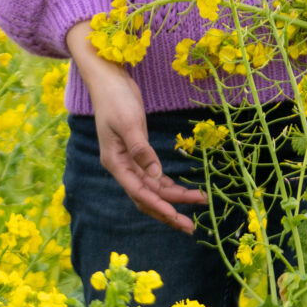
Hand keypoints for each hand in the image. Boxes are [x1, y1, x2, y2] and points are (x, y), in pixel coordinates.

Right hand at [66, 19, 208, 232]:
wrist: (108, 78)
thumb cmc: (116, 98)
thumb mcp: (129, 122)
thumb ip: (141, 150)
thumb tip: (156, 177)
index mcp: (115, 163)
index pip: (139, 192)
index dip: (159, 206)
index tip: (177, 216)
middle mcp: (121, 167)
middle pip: (146, 197)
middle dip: (169, 212)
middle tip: (191, 227)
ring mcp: (129, 160)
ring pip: (152, 188)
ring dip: (173, 198)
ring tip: (198, 204)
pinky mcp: (137, 152)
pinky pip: (153, 176)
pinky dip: (168, 184)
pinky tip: (182, 191)